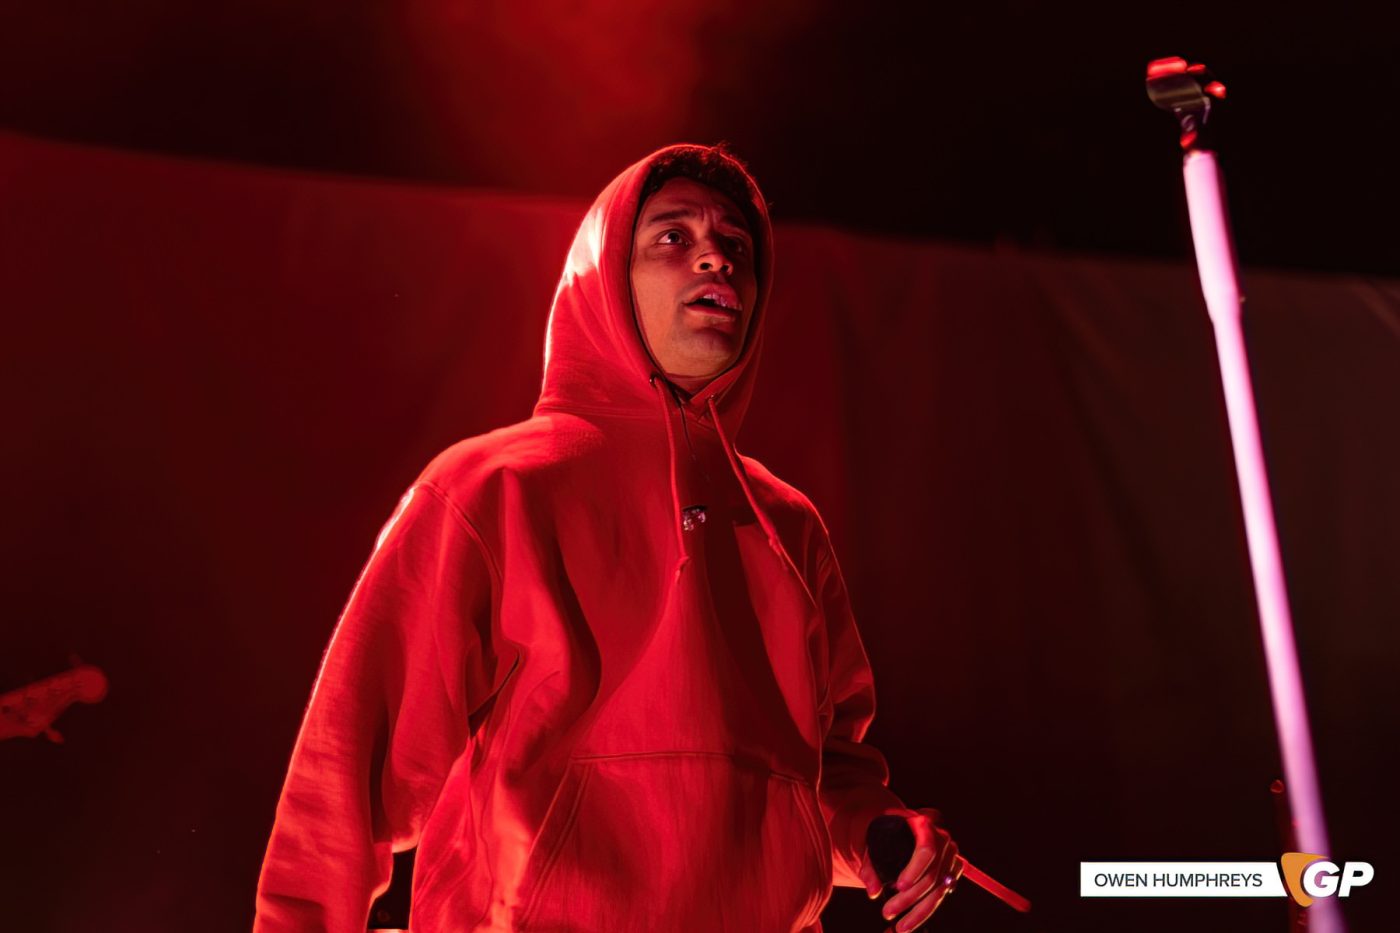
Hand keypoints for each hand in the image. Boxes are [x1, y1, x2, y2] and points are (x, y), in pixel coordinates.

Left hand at [858, 807, 961, 931]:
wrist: (902, 827)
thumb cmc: (887, 832)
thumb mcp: (874, 840)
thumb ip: (870, 865)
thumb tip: (873, 892)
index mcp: (923, 825)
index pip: (926, 850)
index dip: (915, 870)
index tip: (899, 887)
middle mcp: (942, 839)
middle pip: (932, 875)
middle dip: (909, 898)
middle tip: (887, 912)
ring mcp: (950, 856)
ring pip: (938, 890)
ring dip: (918, 912)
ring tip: (900, 927)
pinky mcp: (952, 870)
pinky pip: (941, 895)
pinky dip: (926, 910)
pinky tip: (911, 920)